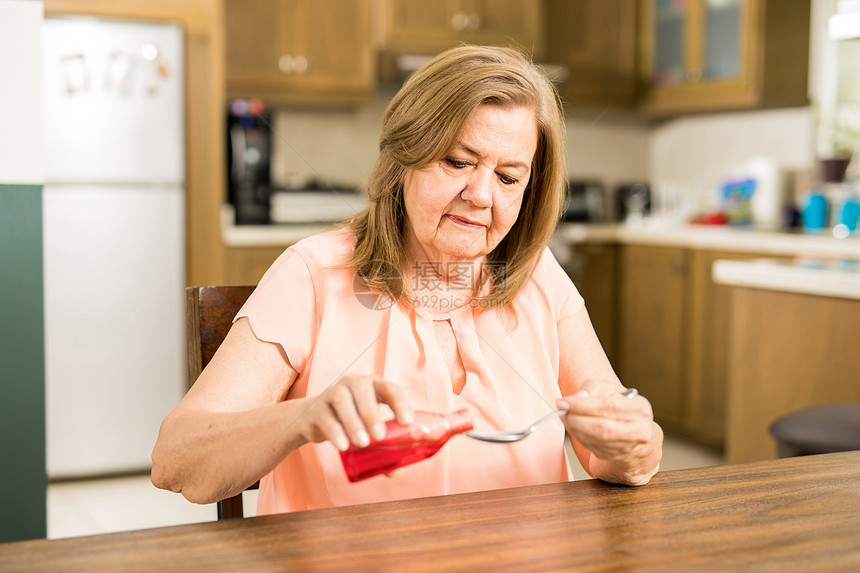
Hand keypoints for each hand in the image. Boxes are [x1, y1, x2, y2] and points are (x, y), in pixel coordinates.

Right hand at [297, 374, 413, 451]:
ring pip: (343, 402)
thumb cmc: (350, 419)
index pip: (390, 389)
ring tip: (362, 443)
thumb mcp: (367, 427)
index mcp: (373, 386)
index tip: (407, 422)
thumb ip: (380, 446)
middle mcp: (354, 384)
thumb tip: (393, 472)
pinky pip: (326, 417)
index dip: (400, 404)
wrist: (314, 417)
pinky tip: (342, 446)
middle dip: (372, 414)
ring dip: (354, 423)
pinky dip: (335, 432)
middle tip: (380, 436)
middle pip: (364, 392)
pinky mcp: (317, 407)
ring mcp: (334, 392)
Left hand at [556, 379, 659, 482]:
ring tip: (566, 416)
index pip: (608, 406)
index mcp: (640, 408)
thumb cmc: (621, 408)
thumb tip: (577, 398)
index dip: (583, 405)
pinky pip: (592, 446)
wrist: (638, 434)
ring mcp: (628, 447)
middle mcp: (639, 429)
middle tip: (562, 410)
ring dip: (575, 427)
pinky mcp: (616, 457)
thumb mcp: (611, 390)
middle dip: (576, 418)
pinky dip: (579, 436)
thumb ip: (593, 388)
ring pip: (595, 439)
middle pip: (602, 427)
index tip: (564, 402)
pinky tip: (574, 426)